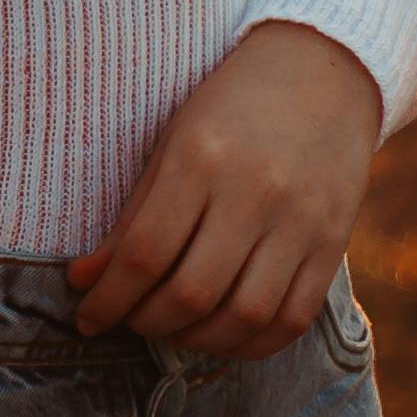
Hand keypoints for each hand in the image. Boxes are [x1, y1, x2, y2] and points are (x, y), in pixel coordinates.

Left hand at [68, 19, 380, 354]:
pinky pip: (293, 318)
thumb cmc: (230, 109)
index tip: (87, 318)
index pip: (144, 255)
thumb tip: (83, 282)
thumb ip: (131, 219)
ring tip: (173, 329)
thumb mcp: (171, 146)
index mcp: (201, 159)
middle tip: (129, 321)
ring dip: (196, 340)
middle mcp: (255, 193)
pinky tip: (223, 335)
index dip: (108, 299)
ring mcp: (301, 222)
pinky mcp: (333, 243)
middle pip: (191, 293)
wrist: (324, 73)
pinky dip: (252, 343)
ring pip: (243, 316)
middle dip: (146, 323)